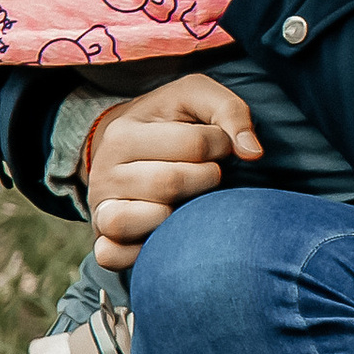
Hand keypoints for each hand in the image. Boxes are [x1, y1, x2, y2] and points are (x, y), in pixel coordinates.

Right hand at [83, 69, 261, 270]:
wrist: (123, 146)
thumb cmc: (168, 121)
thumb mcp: (194, 97)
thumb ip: (228, 111)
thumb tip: (253, 153)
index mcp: (124, 133)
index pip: (194, 145)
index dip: (222, 145)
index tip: (219, 146)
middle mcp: (105, 172)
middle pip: (169, 183)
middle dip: (206, 180)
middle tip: (209, 175)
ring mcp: (100, 208)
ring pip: (132, 222)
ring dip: (173, 218)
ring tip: (186, 204)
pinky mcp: (102, 240)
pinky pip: (111, 256)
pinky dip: (137, 254)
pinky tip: (164, 238)